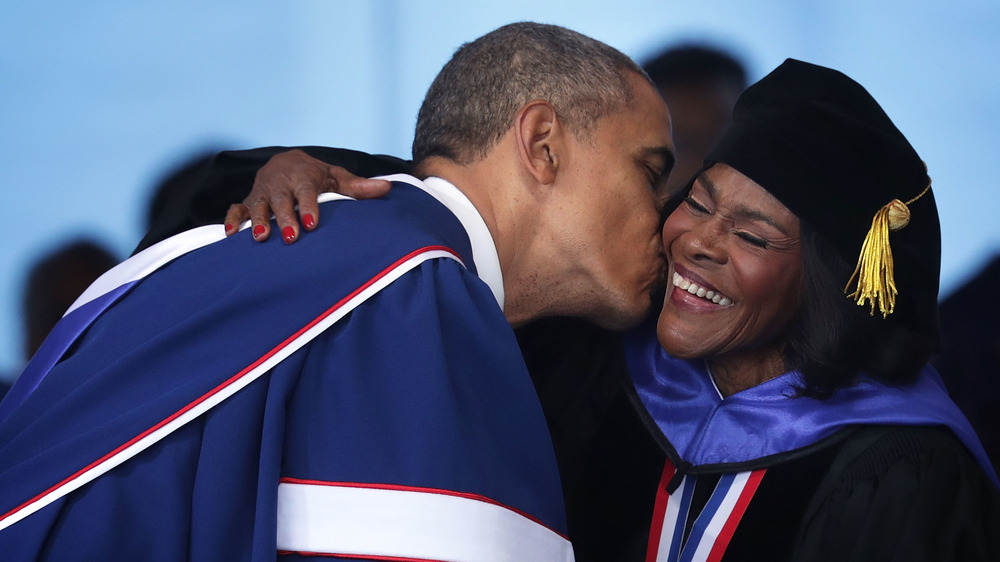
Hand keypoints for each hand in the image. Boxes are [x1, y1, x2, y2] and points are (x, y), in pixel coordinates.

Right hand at [224, 149, 391, 242]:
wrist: (287, 161)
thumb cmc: (316, 175)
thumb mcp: (337, 177)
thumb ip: (359, 187)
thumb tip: (387, 188)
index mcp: (303, 177)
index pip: (306, 192)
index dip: (308, 207)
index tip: (311, 224)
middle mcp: (281, 184)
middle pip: (282, 201)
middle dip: (285, 218)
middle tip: (290, 237)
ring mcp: (263, 192)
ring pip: (258, 205)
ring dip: (257, 220)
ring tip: (260, 237)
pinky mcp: (248, 200)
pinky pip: (237, 208)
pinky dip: (232, 219)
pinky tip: (232, 234)